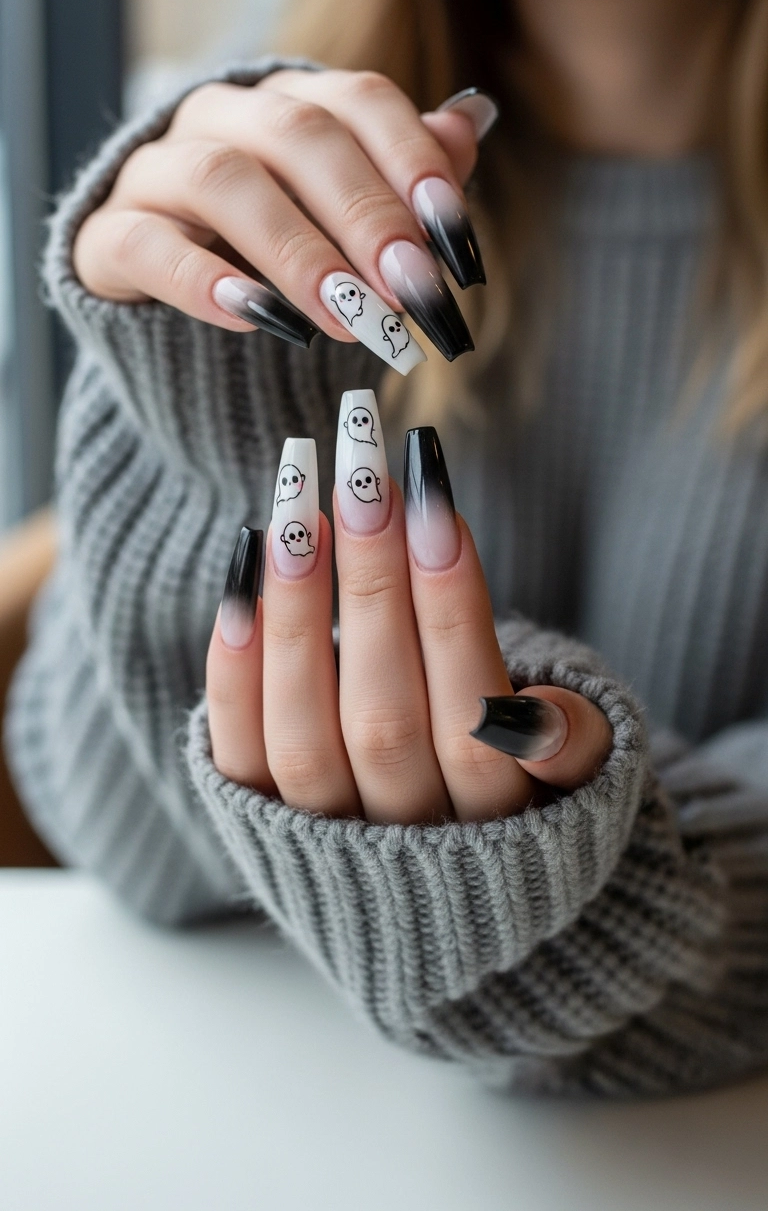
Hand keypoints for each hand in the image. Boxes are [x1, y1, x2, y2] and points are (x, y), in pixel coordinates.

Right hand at [73, 69, 497, 368]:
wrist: (175, 315)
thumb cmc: (277, 258)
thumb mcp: (350, 224)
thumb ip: (403, 179)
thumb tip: (469, 125)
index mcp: (289, 103)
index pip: (358, 100)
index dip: (412, 162)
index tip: (455, 237)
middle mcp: (220, 118)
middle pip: (296, 137)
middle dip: (365, 214)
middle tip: (411, 289)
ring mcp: (157, 171)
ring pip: (221, 180)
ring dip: (297, 251)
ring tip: (349, 317)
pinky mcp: (109, 235)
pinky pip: (148, 244)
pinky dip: (204, 280)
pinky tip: (257, 319)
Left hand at [206, 401, 610, 823]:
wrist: (441, 877)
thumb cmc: (518, 781)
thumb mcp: (575, 775)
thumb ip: (573, 744)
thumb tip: (544, 722)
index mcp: (500, 830)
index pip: (473, 717)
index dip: (452, 606)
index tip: (432, 494)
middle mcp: (406, 843)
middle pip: (383, 717)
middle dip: (372, 586)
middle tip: (362, 473)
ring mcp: (326, 841)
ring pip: (304, 735)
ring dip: (297, 612)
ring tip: (296, 506)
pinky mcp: (259, 827)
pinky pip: (239, 752)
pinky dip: (235, 665)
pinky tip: (244, 569)